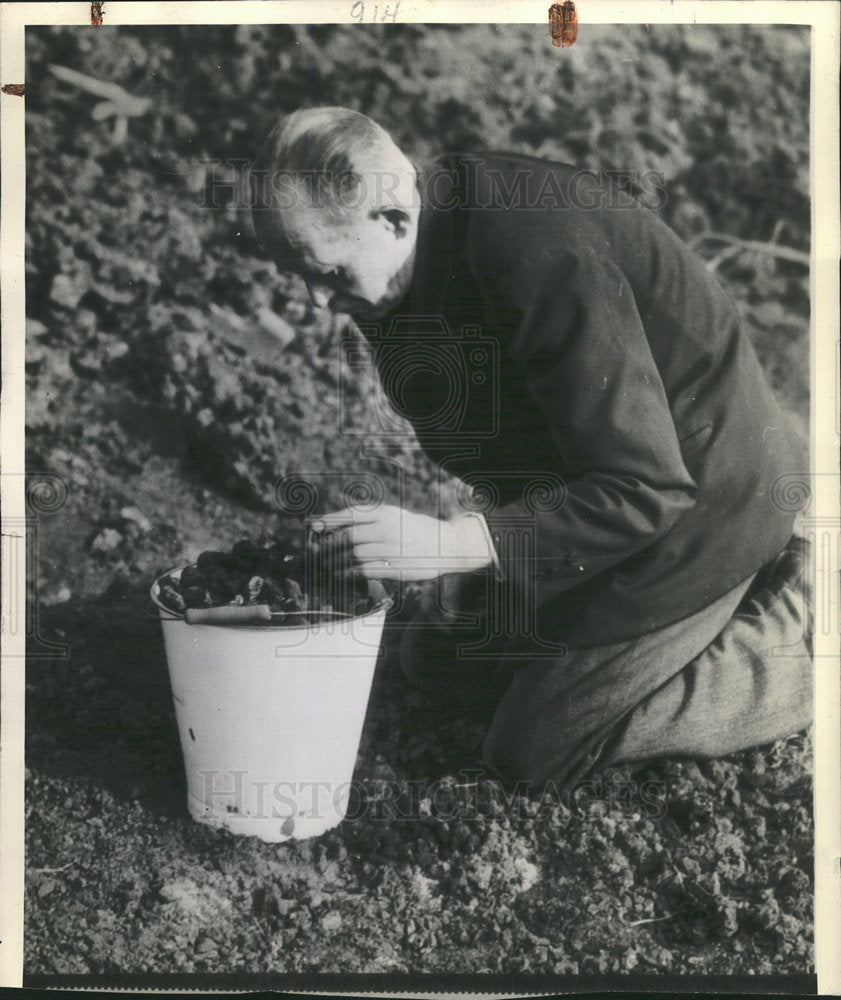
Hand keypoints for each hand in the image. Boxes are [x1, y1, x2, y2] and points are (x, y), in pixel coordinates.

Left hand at [308, 504, 492, 579]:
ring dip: (336, 560)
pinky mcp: (395, 567)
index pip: (350, 515)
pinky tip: (341, 574)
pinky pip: (365, 570)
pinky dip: (348, 573)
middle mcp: (387, 529)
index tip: (314, 526)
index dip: (329, 521)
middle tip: (319, 550)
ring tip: (327, 563)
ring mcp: (391, 549)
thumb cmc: (412, 529)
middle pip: (348, 537)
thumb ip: (369, 518)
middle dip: (329, 544)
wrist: (444, 544)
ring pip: (353, 555)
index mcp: (386, 513)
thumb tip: (334, 524)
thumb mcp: (394, 515)